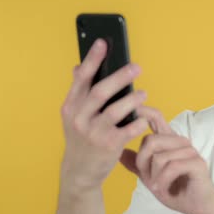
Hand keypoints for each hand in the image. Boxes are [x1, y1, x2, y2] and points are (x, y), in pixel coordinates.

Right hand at [59, 38, 153, 192]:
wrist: (79, 172)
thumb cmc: (81, 138)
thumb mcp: (74, 115)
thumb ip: (79, 92)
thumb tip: (80, 66)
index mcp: (71, 106)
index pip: (81, 78)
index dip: (93, 59)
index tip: (103, 42)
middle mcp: (79, 118)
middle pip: (101, 92)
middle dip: (120, 77)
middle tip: (136, 67)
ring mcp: (93, 133)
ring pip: (115, 111)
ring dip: (132, 100)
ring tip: (143, 93)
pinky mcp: (108, 146)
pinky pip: (127, 130)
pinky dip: (137, 122)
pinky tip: (143, 117)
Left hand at [120, 117, 213, 213]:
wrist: (198, 205)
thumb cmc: (176, 189)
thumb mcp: (151, 177)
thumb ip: (137, 165)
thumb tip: (120, 152)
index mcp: (169, 142)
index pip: (156, 118)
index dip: (144, 111)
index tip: (133, 109)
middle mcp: (180, 142)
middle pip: (151, 140)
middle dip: (143, 162)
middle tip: (147, 178)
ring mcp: (190, 151)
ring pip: (159, 156)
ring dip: (154, 176)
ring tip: (158, 186)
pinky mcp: (197, 162)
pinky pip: (171, 166)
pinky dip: (163, 180)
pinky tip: (162, 187)